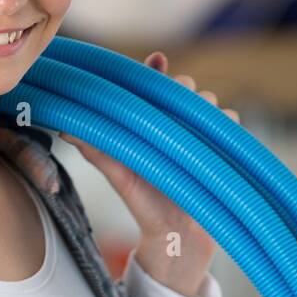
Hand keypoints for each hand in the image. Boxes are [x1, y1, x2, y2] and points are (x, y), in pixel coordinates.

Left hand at [59, 52, 240, 296]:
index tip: (157, 62)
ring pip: (210, 101)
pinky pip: (231, 122)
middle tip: (176, 98)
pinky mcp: (223, 148)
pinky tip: (210, 138)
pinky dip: (224, 122)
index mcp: (152, 124)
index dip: (157, 71)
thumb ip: (96, 150)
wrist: (174, 235)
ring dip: (203, 105)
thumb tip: (65, 129)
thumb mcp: (118, 174)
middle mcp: (177, 124)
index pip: (157, 86)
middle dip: (183, 88)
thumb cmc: (143, 203)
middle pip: (186, 88)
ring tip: (190, 126)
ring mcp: (201, 135)